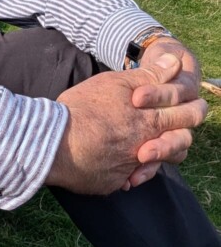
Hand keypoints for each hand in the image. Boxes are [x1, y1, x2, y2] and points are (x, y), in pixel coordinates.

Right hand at [46, 55, 206, 195]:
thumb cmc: (83, 108)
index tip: (191, 105)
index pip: (188, 116)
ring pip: (158, 165)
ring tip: (145, 148)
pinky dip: (128, 171)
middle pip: (180, 144)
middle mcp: (146, 147)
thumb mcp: (116, 83)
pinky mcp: (112, 183)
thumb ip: (149, 75)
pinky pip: (129, 179)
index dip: (192, 109)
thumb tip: (176, 63)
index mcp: (150, 121)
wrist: (54, 142)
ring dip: (157, 156)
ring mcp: (130, 168)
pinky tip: (117, 162)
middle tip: (171, 127)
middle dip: (180, 135)